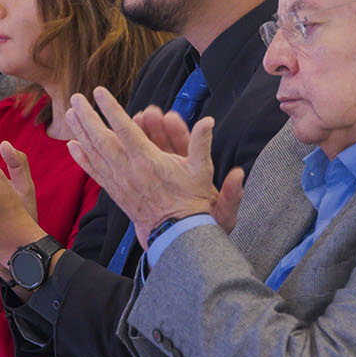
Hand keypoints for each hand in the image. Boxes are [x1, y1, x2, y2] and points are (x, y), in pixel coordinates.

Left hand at [65, 88, 220, 244]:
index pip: (124, 129)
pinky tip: (72, 146)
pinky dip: (81, 158)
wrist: (176, 232)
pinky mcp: (115, 191)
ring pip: (94, 153)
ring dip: (80, 132)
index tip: (99, 92)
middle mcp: (128, 170)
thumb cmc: (190, 200)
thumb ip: (201, 143)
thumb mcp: (201, 171)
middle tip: (75, 98)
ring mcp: (119, 181)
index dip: (111, 109)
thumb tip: (209, 121)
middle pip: (101, 138)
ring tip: (69, 114)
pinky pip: (94, 172)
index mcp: (148, 160)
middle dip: (87, 116)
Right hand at [137, 101, 242, 230]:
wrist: (190, 242)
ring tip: (133, 122)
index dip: (178, 132)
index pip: (187, 148)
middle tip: (147, 114)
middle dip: (156, 128)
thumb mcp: (224, 213)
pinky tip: (117, 144)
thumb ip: (232, 195)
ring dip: (142, 137)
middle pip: (166, 145)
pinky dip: (129, 157)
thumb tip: (238, 175)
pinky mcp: (150, 187)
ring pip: (150, 154)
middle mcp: (179, 173)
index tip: (170, 118)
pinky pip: (139, 168)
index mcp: (197, 175)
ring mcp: (163, 178)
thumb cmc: (210, 227)